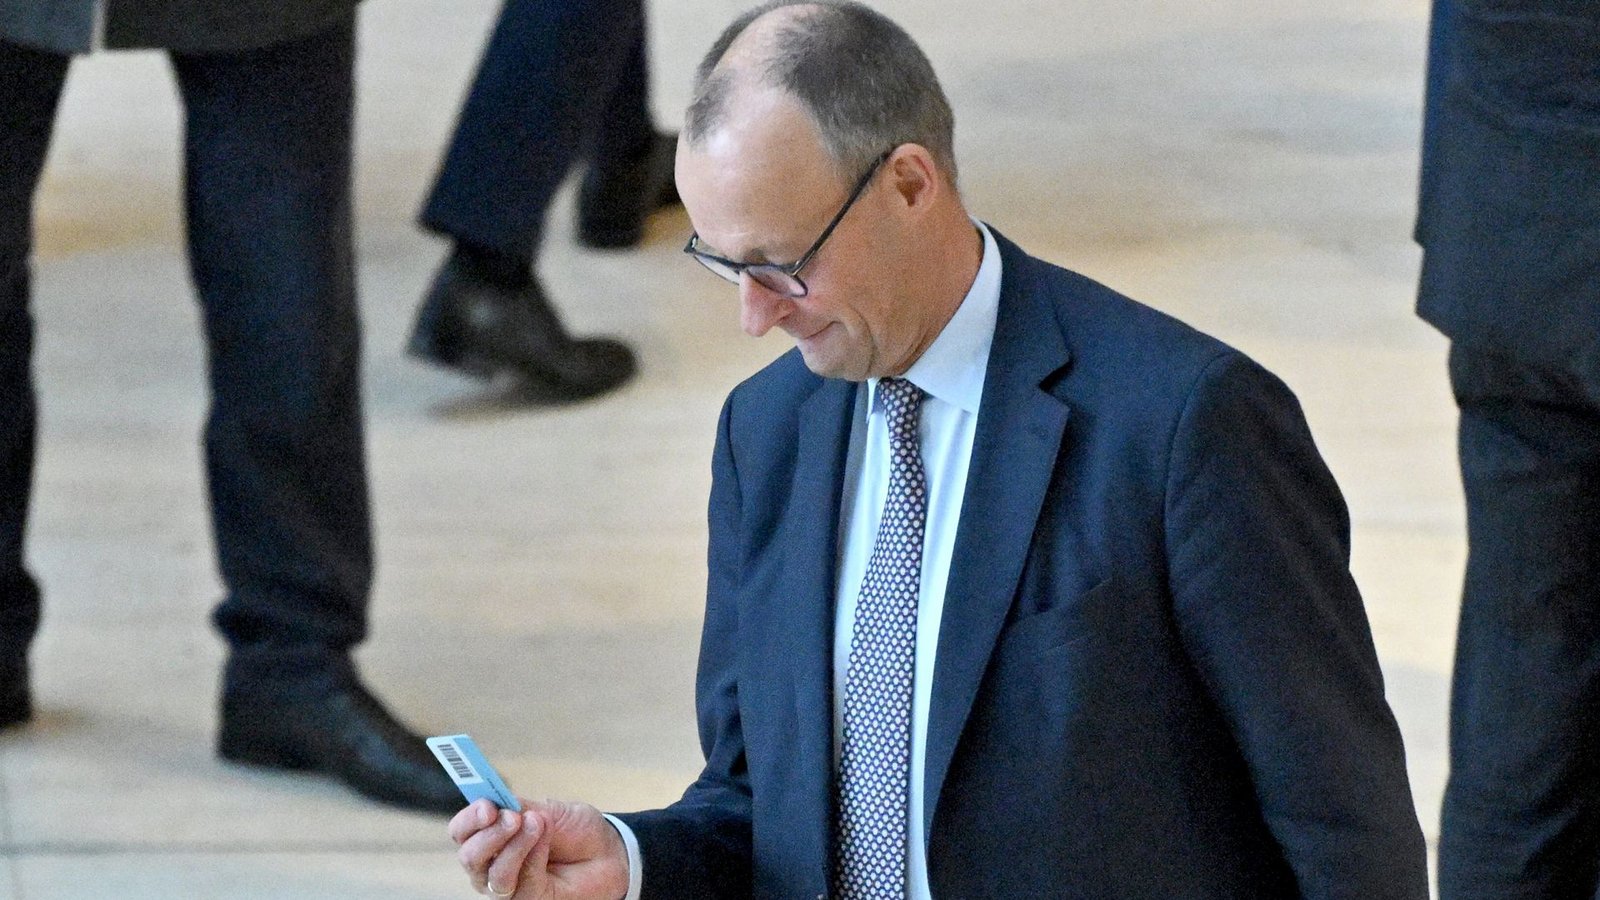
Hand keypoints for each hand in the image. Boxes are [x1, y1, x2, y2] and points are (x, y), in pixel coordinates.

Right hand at [449, 797, 629, 898]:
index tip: (488, 805)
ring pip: (491, 873)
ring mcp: (506, 886)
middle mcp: (490, 864)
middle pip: (468, 855)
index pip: (462, 830)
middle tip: (514, 816)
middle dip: (490, 833)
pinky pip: (518, 883)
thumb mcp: (548, 809)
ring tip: (537, 824)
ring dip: (514, 845)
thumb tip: (498, 802)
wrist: (608, 853)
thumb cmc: (575, 830)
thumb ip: (520, 807)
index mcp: (489, 835)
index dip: (470, 818)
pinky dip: (531, 857)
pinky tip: (545, 841)